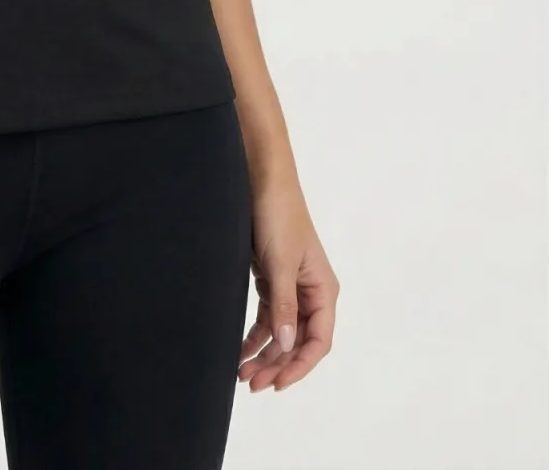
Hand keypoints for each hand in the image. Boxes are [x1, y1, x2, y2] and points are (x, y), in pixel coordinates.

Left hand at [239, 174, 338, 392]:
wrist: (261, 180)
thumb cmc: (278, 216)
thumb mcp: (280, 263)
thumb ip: (284, 305)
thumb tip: (285, 344)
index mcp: (323, 290)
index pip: (318, 341)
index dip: (300, 366)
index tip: (278, 383)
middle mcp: (311, 292)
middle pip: (298, 341)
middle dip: (277, 364)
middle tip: (252, 383)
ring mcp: (291, 287)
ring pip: (281, 332)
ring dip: (265, 353)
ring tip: (243, 373)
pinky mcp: (272, 279)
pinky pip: (267, 316)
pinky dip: (256, 335)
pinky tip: (241, 350)